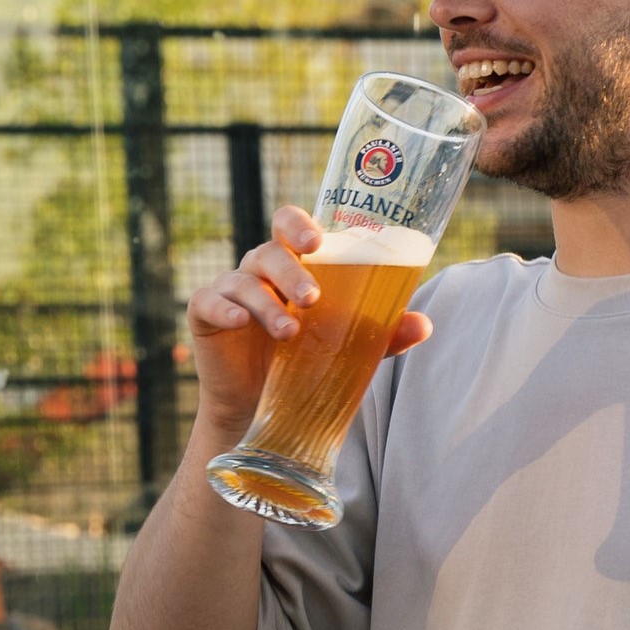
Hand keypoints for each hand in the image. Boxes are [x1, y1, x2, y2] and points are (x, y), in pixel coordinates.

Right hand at [184, 205, 432, 441]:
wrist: (262, 406)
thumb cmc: (307, 363)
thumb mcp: (348, 347)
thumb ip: (382, 333)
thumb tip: (424, 324)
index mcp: (293, 265)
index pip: (289, 226)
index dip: (299, 224)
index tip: (317, 240)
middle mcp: (260, 270)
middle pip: (269, 252)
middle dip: (291, 271)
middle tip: (314, 298)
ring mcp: (230, 289)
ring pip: (243, 280)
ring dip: (268, 304)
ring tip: (290, 333)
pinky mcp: (204, 314)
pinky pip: (206, 301)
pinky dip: (223, 308)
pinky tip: (238, 321)